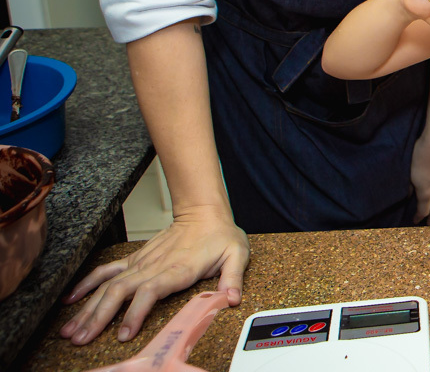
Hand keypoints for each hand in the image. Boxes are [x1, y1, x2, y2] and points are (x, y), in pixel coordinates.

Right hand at [59, 205, 247, 343]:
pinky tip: (71, 300)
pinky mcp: (135, 259)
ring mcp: (141, 262)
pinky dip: (86, 284)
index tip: (124, 333)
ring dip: (88, 308)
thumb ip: (233, 277)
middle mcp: (154, 266)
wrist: (204, 212)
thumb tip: (232, 298)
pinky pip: (106, 271)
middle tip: (82, 339)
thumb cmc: (220, 235)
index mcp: (177, 269)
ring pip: (108, 285)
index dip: (135, 312)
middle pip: (119, 292)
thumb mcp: (237, 254)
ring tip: (70, 330)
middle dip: (98, 317)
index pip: (150, 291)